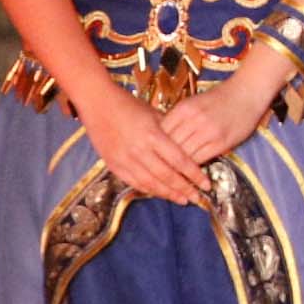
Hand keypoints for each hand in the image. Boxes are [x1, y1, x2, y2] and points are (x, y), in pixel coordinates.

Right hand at [78, 87, 209, 206]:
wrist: (97, 103)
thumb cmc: (128, 105)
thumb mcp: (153, 114)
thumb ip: (170, 131)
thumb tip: (188, 147)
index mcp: (152, 135)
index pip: (179, 160)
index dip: (194, 174)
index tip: (205, 183)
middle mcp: (139, 150)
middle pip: (167, 176)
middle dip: (185, 189)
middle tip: (197, 198)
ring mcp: (125, 159)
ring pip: (151, 183)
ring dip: (168, 194)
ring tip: (182, 200)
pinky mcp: (114, 165)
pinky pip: (135, 183)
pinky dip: (149, 190)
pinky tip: (161, 193)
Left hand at [160, 64, 278, 168]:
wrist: (247, 93)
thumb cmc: (220, 98)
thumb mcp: (194, 102)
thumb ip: (179, 117)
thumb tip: (162, 136)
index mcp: (184, 108)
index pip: (161, 132)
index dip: (155, 146)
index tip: (151, 155)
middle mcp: (194, 120)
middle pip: (170, 145)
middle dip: (163, 158)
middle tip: (157, 170)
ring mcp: (208, 132)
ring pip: (183, 155)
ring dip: (177, 167)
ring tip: (170, 176)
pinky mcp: (221, 142)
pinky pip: (199, 159)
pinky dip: (192, 168)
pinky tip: (188, 172)